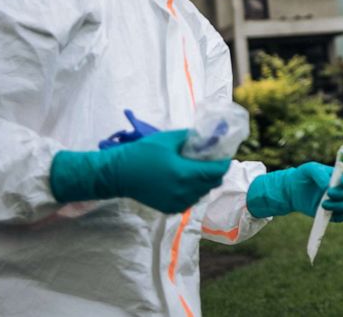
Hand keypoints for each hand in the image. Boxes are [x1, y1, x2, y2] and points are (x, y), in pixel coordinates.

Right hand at [50, 129, 230, 213]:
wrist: (118, 174)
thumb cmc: (142, 153)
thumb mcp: (168, 139)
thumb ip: (190, 137)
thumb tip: (206, 135)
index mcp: (184, 174)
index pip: (217, 171)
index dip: (224, 162)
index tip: (223, 154)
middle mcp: (184, 191)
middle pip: (213, 183)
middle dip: (215, 171)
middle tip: (210, 159)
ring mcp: (177, 202)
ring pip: (203, 192)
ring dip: (204, 181)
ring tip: (195, 168)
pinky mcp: (170, 208)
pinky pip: (191, 200)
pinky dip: (193, 190)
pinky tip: (184, 180)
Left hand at [247, 162, 342, 221]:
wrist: (294, 192)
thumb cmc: (304, 176)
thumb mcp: (309, 169)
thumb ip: (319, 173)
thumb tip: (327, 185)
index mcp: (340, 175)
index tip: (339, 183)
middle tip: (329, 194)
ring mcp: (342, 201)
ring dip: (339, 206)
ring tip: (322, 204)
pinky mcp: (337, 213)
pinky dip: (341, 217)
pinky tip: (329, 213)